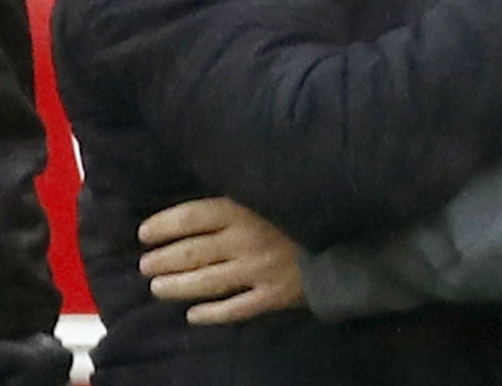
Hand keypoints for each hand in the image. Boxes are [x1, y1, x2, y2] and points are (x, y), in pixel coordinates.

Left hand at [138, 197, 303, 324]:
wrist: (357, 235)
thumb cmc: (314, 200)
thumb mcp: (276, 184)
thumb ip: (246, 188)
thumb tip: (215, 190)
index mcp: (242, 208)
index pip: (190, 217)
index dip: (162, 226)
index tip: (144, 233)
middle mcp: (242, 240)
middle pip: (190, 253)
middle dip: (162, 260)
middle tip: (144, 266)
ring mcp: (256, 271)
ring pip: (205, 283)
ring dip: (177, 287)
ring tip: (157, 289)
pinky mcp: (272, 295)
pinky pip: (234, 309)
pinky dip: (211, 313)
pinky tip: (193, 316)